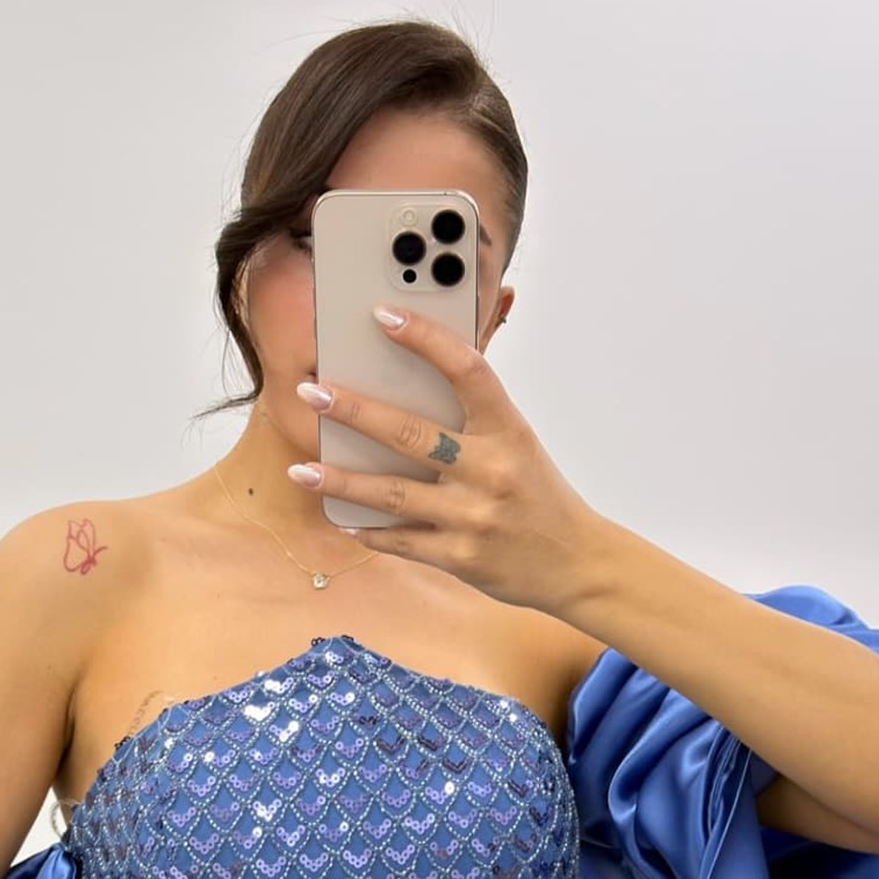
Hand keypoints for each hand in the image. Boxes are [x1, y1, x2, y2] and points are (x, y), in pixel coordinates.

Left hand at [289, 306, 604, 621]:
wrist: (576, 563)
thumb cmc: (539, 495)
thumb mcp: (518, 444)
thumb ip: (474, 416)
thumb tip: (412, 382)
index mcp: (509, 430)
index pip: (467, 370)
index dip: (425, 338)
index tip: (383, 315)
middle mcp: (491, 470)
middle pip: (411, 433)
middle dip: (354, 411)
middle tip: (311, 393)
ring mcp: (473, 517)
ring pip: (393, 492)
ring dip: (341, 480)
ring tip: (301, 469)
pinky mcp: (460, 558)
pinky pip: (401, 540)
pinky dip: (368, 529)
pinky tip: (339, 515)